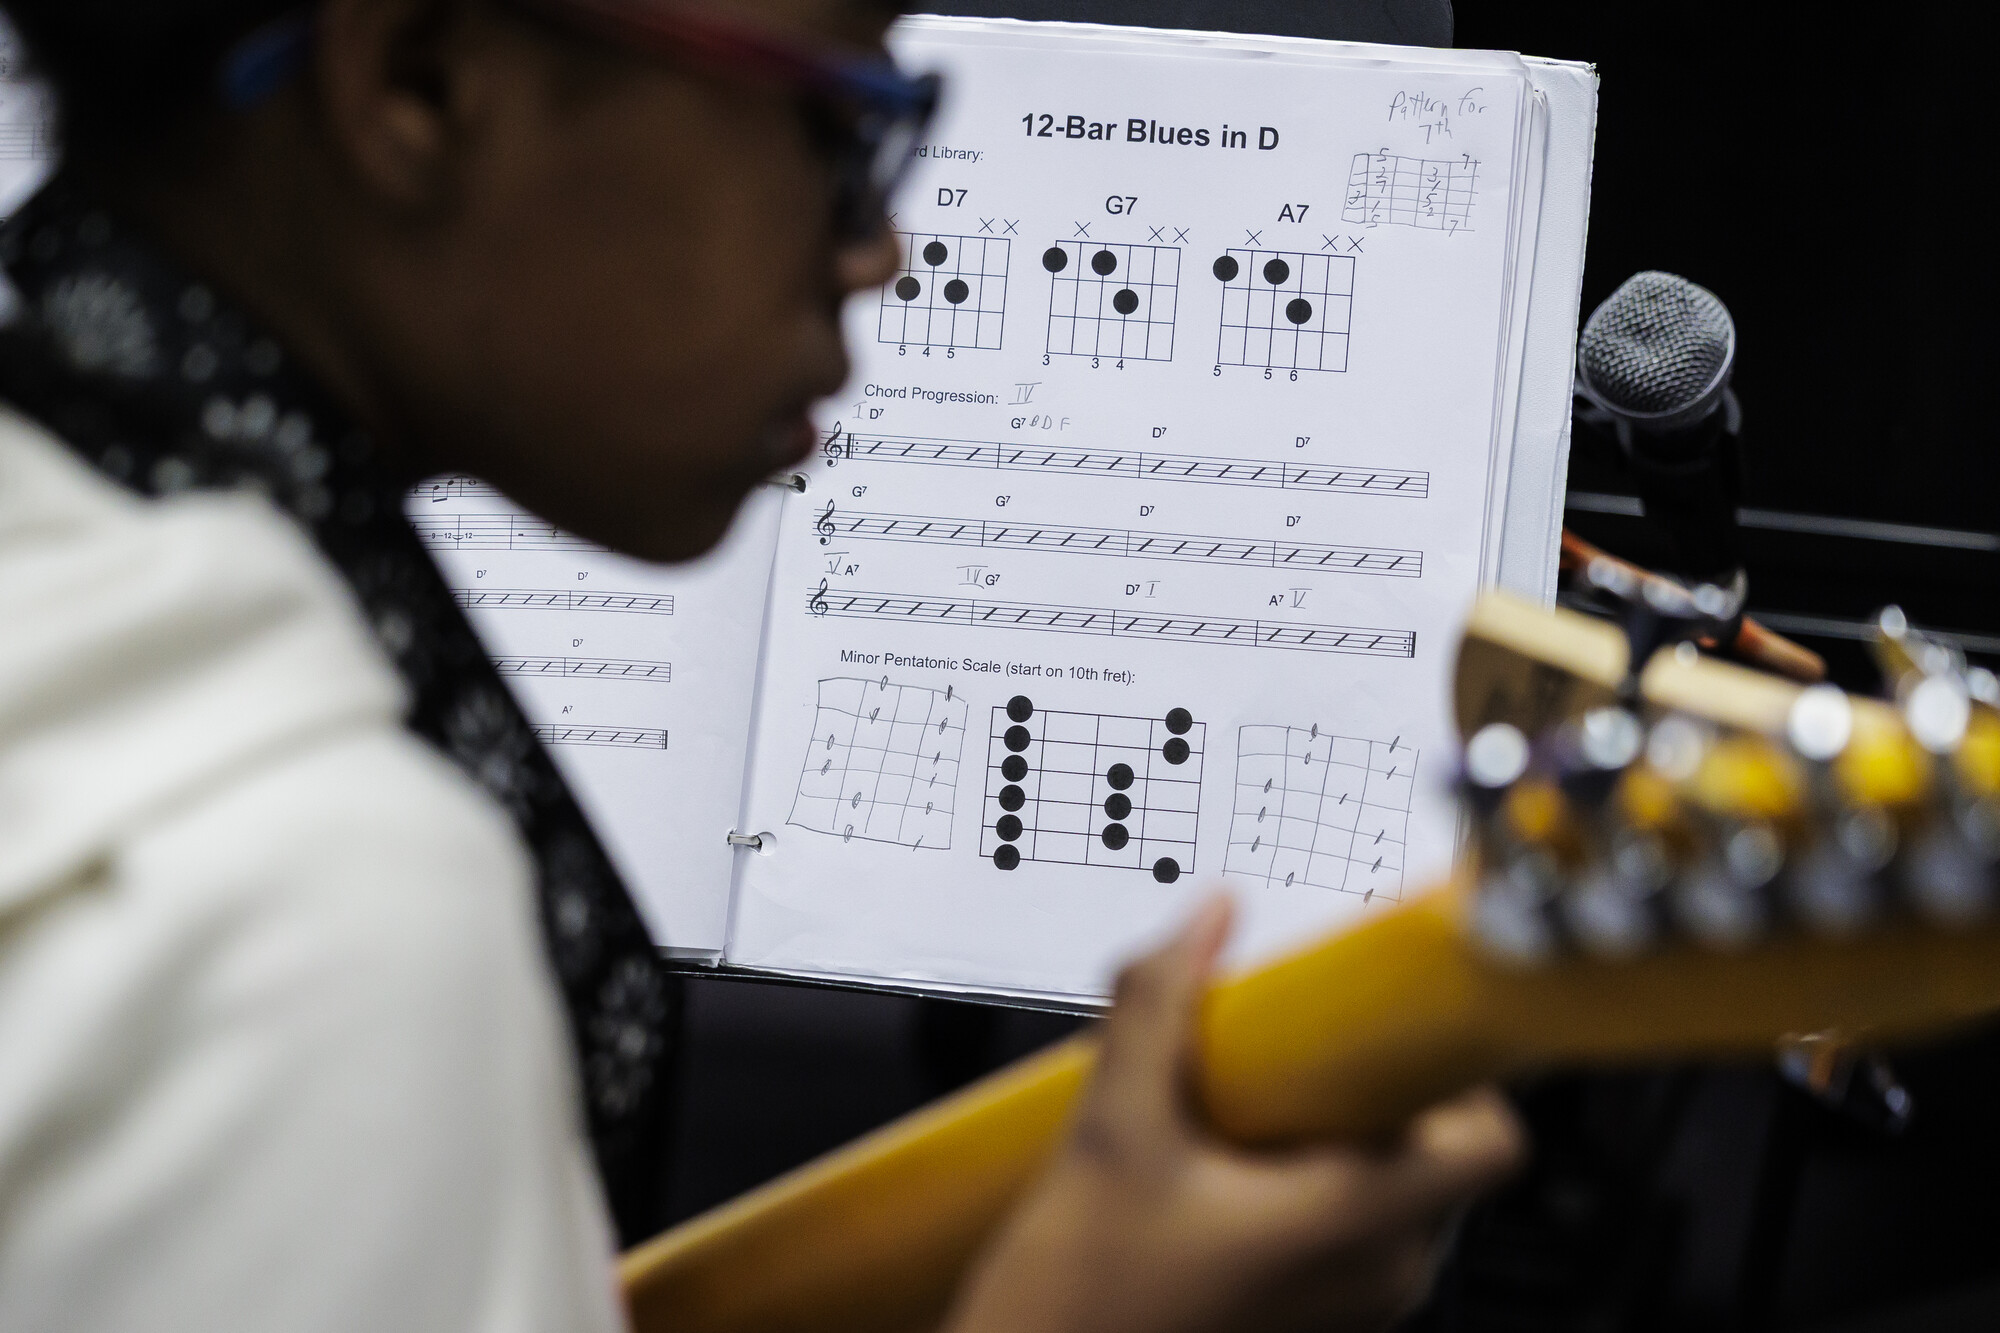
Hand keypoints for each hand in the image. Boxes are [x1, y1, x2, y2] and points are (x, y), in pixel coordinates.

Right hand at [944, 896, 1522, 1332]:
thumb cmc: (1081, 1299)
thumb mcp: (1113, 1130)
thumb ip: (1160, 1008)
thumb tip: (1208, 921)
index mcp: (1359, 1226)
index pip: (1491, 1136)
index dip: (1450, 1065)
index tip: (1386, 1016)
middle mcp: (1379, 1275)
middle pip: (1433, 1144)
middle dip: (1362, 1082)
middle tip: (1283, 1047)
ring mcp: (1352, 1305)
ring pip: (1388, 1181)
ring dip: (1327, 1128)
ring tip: (1236, 1105)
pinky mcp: (1314, 1316)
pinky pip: (1348, 1222)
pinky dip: (1302, 1175)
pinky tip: (1217, 1159)